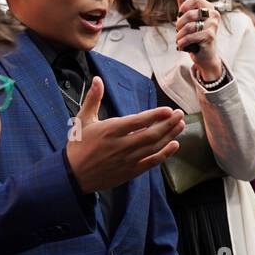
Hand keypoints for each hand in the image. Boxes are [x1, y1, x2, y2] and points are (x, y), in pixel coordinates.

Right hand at [64, 76, 185, 192]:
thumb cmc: (78, 145)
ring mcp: (127, 160)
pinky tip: (174, 145)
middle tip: (180, 114)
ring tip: (181, 125)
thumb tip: (97, 79)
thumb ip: (93, 99)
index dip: (155, 115)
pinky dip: (164, 154)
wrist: (73, 175)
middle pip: (150, 134)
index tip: (168, 109)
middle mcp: (121, 146)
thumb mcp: (83, 120)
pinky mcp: (130, 171)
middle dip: (168, 124)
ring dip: (170, 136)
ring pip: (154, 147)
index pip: (137, 121)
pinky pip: (151, 162)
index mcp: (109, 131)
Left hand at [175, 0, 222, 76]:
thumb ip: (185, 5)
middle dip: (179, 23)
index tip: (180, 13)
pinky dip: (182, 42)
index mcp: (209, 8)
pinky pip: (190, 37)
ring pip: (188, 26)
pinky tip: (183, 46)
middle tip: (179, 30)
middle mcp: (213, 15)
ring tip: (180, 40)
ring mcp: (213, 26)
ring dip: (179, 35)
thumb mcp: (191, 20)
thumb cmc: (197, 36)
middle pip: (189, 14)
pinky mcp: (210, 37)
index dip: (185, 5)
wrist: (206, 55)